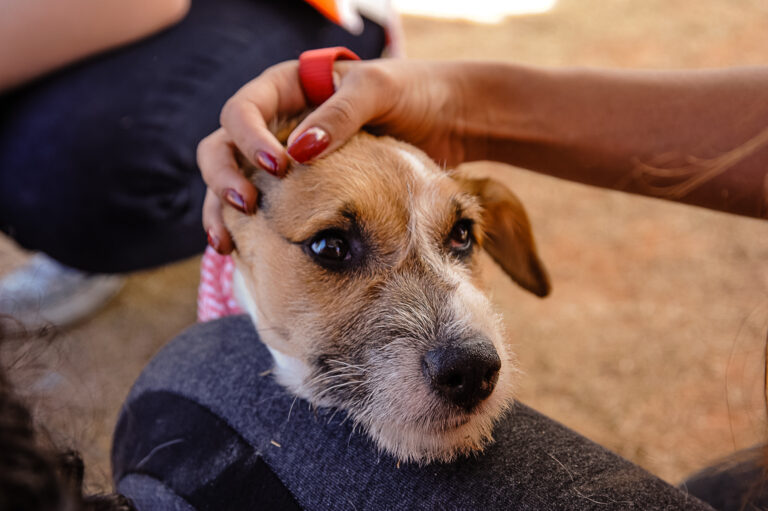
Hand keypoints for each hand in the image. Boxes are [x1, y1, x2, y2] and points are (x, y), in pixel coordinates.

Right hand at [198, 58, 468, 252]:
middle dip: (224, 176)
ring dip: (221, 209)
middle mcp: (278, 121)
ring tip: (226, 242)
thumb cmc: (412, 92)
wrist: (447, 117)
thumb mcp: (377, 91)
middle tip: (246, 205)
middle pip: (224, 146)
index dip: (248, 138)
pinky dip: (246, 226)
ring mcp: (286, 156)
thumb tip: (297, 151)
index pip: (242, 110)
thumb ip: (338, 115)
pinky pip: (262, 205)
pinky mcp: (302, 187)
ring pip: (233, 178)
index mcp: (288, 88)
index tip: (277, 166)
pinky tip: (241, 250)